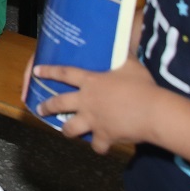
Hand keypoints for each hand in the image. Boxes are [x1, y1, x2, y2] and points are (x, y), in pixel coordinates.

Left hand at [32, 58, 160, 153]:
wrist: (153, 112)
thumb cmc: (142, 85)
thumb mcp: (130, 64)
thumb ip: (122, 55)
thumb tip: (123, 43)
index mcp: (90, 81)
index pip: (63, 73)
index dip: (48, 72)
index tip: (35, 72)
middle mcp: (86, 101)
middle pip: (58, 103)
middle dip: (46, 106)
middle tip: (39, 109)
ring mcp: (93, 120)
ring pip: (70, 128)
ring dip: (67, 130)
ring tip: (66, 131)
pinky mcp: (104, 136)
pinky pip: (97, 145)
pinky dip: (99, 146)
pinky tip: (101, 146)